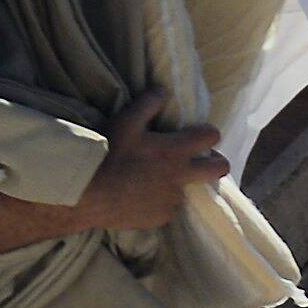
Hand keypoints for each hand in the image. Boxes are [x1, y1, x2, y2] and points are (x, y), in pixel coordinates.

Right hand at [65, 93, 227, 237]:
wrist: (88, 193)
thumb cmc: (108, 154)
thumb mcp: (126, 122)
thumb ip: (148, 104)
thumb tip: (163, 90)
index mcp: (176, 150)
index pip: (211, 137)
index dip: (208, 133)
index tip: (200, 134)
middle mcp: (181, 176)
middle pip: (219, 169)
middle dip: (217, 163)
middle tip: (202, 161)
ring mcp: (173, 199)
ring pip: (189, 190)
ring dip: (178, 184)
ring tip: (154, 180)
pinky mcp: (161, 217)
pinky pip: (167, 208)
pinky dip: (159, 203)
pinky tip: (140, 197)